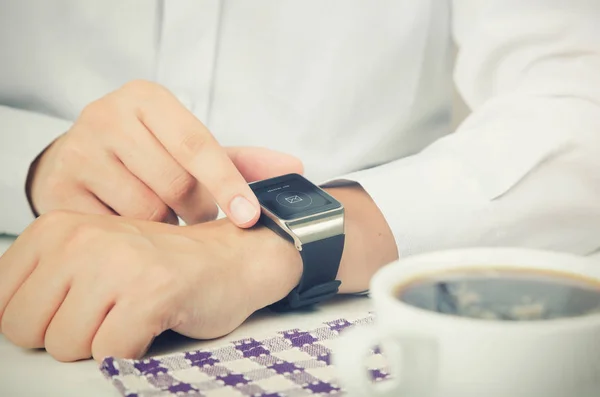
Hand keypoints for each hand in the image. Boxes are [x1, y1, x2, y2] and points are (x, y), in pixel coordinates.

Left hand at [0, 211, 301, 361]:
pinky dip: (131, 353)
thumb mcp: (90, 259)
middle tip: (107, 314)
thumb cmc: (161, 266)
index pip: (0, 303)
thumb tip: (7, 325)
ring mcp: (116, 264)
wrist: (232, 258)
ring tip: (132, 315)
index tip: (75, 310)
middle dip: (65, 336)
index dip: (39, 321)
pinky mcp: (150, 293)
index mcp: (56, 228)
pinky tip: (152, 324)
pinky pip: (110, 354)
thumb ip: (44, 284)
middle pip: (24, 329)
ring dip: (101, 345)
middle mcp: (80, 239)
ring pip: (65, 346)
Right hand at [28, 80, 302, 226]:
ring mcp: (78, 151)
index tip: (249, 217)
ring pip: (145, 211)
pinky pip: (113, 231)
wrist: (80, 159)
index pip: (197, 144)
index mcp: (146, 99)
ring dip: (165, 227)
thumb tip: (295, 168)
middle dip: (196, 211)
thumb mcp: (190, 148)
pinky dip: (133, 238)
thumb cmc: (148, 154)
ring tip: (163, 219)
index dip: (228, 184)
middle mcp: (107, 116)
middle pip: (173, 184)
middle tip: (196, 219)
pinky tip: (133, 229)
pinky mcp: (58, 189)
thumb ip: (241, 160)